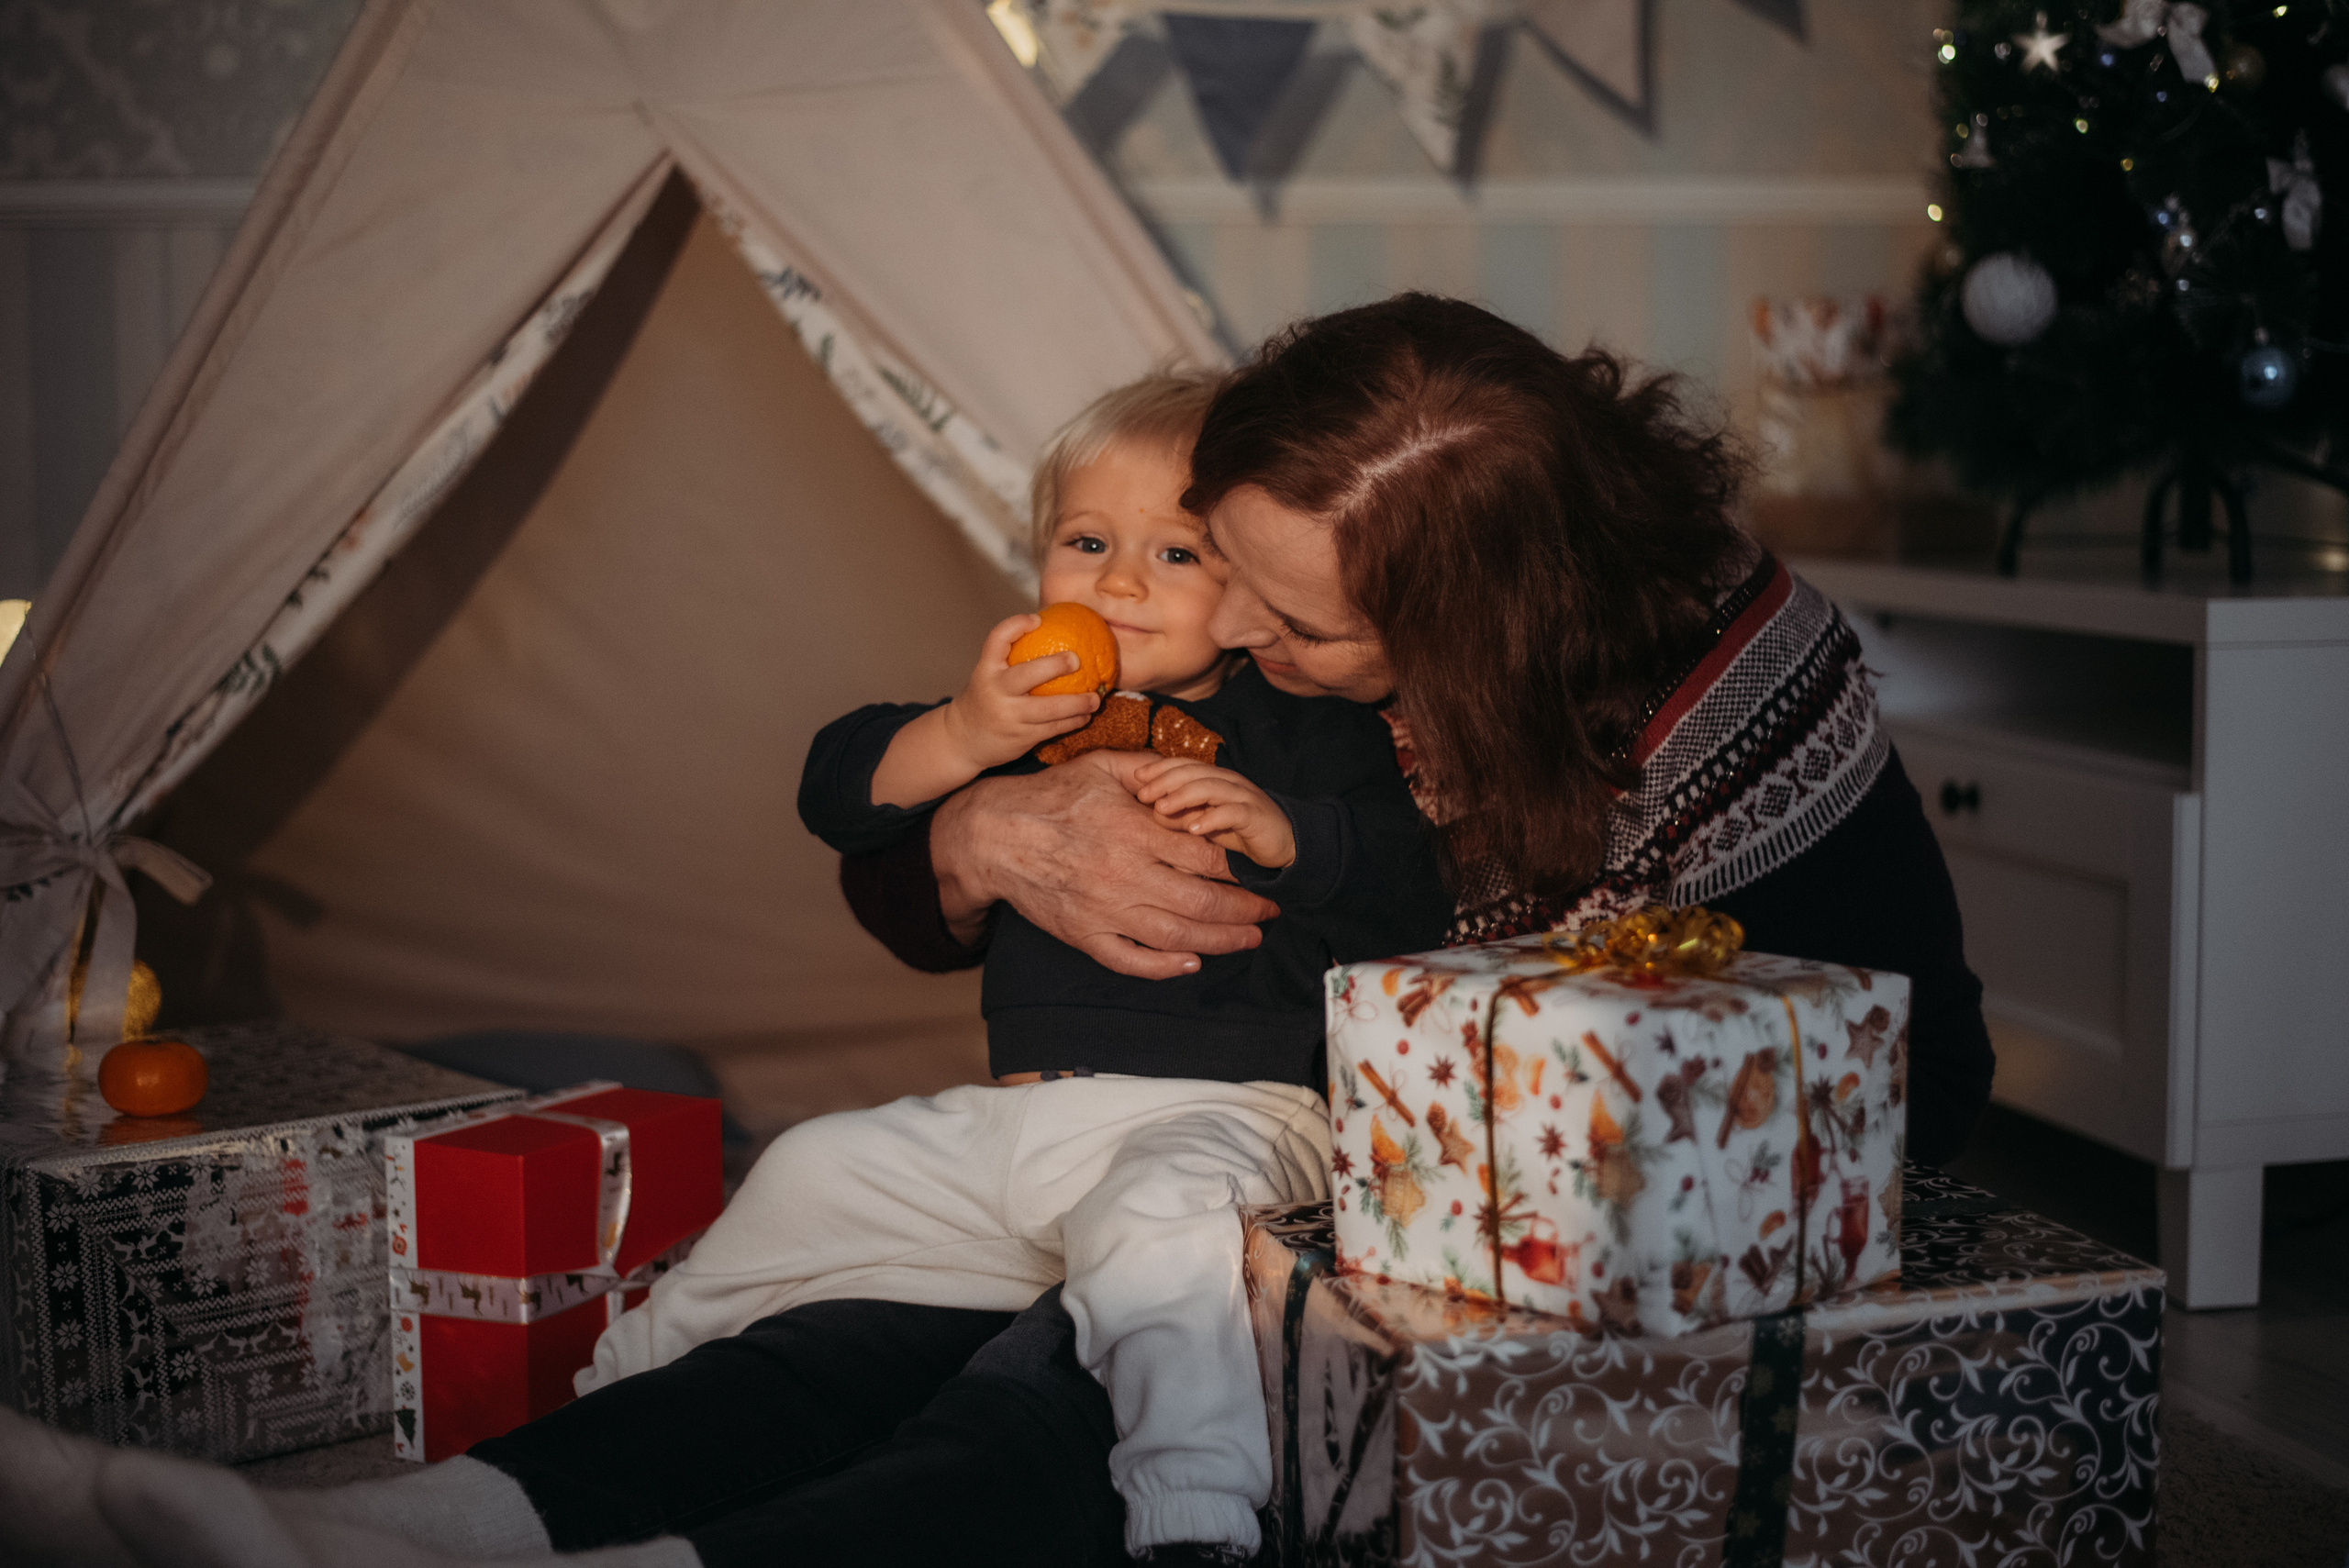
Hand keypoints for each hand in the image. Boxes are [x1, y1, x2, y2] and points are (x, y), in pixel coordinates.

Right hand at [870, 615, 1098, 806]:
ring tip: (1095, 699)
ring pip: (1049, 709)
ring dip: (1077, 703)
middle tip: (1077, 659)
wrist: (962, 739)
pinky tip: (1085, 716)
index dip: (1016, 625)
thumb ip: (1012, 661)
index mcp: (986, 670)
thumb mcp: (989, 676)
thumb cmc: (985, 700)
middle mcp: (996, 691)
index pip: (997, 639)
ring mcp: (1009, 716)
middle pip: (1027, 674)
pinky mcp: (1021, 737)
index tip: (1037, 619)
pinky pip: (1053, 728)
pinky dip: (1073, 721)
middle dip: (1055, 665)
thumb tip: (1056, 635)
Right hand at [931, 751, 1280, 977]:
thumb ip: (1151, 769)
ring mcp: (1103, 910)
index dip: (1243, 868)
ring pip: (1175, 937)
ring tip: (1249, 939)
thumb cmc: (1051, 796)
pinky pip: (1130, 960)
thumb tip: (1193, 776)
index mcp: (1133, 830)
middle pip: (1202, 903)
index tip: (1263, 871)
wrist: (994, 834)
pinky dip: (1163, 968)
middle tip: (1270, 911)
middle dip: (1245, 910)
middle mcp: (1123, 874)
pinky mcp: (1083, 934)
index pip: (1206, 857)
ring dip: (1220, 942)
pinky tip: (1191, 963)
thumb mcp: (1101, 766)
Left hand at [1131, 757, 1295, 867]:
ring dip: (1183, 796)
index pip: (1184, 765)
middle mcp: (1228, 781)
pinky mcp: (1255, 815)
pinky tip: (1194, 829)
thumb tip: (1153, 813)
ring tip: (1161, 808)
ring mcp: (1243, 796)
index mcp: (1215, 778)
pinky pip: (1231, 813)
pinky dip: (1211, 819)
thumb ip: (1180, 815)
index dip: (1160, 768)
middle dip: (1165, 780)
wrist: (1282, 842)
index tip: (1137, 778)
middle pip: (1193, 772)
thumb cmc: (1238, 831)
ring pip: (1210, 787)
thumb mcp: (1204, 822)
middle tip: (1142, 794)